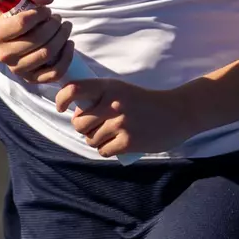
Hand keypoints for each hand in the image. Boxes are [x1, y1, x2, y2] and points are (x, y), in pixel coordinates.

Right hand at [0, 0, 74, 84]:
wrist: (10, 40)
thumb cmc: (18, 16)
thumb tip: (47, 0)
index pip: (23, 23)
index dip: (40, 13)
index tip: (46, 10)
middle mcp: (5, 55)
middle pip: (39, 39)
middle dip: (54, 25)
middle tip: (58, 18)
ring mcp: (18, 69)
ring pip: (47, 54)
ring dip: (62, 37)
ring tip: (65, 27)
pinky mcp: (32, 79)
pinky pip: (54, 72)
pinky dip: (66, 57)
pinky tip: (69, 43)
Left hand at [53, 79, 200, 158]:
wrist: (177, 112)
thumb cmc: (145, 101)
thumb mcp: (122, 90)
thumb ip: (99, 96)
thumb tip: (76, 113)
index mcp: (109, 86)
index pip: (75, 89)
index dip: (62, 99)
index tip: (61, 107)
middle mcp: (112, 104)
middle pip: (79, 123)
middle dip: (84, 128)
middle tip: (97, 127)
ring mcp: (120, 124)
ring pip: (91, 140)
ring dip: (97, 141)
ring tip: (112, 135)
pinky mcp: (128, 142)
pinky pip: (103, 151)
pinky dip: (107, 150)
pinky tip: (118, 144)